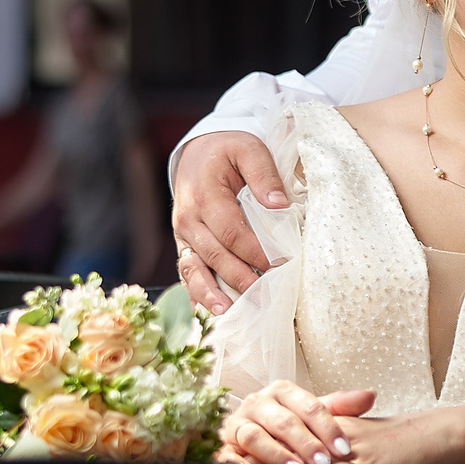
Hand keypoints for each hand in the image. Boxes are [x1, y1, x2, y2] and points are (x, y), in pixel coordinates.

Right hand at [170, 131, 289, 310]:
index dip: (256, 252)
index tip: (282, 264)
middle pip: (215, 256)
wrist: (198, 151)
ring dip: (211, 294)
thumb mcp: (248, 149)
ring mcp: (182, 234)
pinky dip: (196, 294)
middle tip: (266, 298)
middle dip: (241, 279)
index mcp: (204, 195)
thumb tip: (279, 205)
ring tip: (229, 314)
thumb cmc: (227, 150)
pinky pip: (187, 272)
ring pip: (194, 270)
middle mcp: (188, 218)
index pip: (232, 232)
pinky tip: (209, 313)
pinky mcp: (183, 244)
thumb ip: (263, 174)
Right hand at [221, 381, 377, 463]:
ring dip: (277, 455)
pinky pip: (227, 454)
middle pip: (283, 422)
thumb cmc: (285, 423)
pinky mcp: (224, 445)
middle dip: (306, 444)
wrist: (249, 428)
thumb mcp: (312, 414)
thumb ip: (340, 406)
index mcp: (282, 392)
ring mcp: (239, 424)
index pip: (309, 406)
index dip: (328, 428)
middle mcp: (258, 403)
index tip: (344, 449)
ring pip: (256, 436)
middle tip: (324, 463)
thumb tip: (369, 396)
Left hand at [232, 402, 464, 463]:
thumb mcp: (367, 448)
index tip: (227, 456)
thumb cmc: (407, 448)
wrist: (441, 437)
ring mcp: (348, 453)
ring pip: (301, 460)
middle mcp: (333, 438)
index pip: (288, 438)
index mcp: (331, 430)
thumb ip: (340, 458)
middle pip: (285, 446)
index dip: (259, 447)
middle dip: (252, 458)